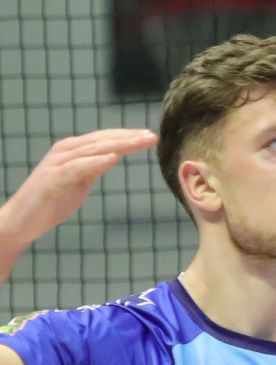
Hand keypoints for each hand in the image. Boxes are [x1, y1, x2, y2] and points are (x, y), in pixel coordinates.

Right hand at [0, 130, 157, 254]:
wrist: (22, 219)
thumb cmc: (52, 200)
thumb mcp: (80, 181)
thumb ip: (95, 168)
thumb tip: (115, 155)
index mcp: (72, 151)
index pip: (104, 139)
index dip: (127, 136)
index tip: (150, 135)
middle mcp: (65, 151)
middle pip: (102, 141)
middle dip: (128, 137)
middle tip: (153, 136)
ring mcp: (58, 163)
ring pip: (93, 149)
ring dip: (119, 144)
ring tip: (140, 141)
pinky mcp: (53, 179)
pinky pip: (78, 167)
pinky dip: (95, 161)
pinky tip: (113, 158)